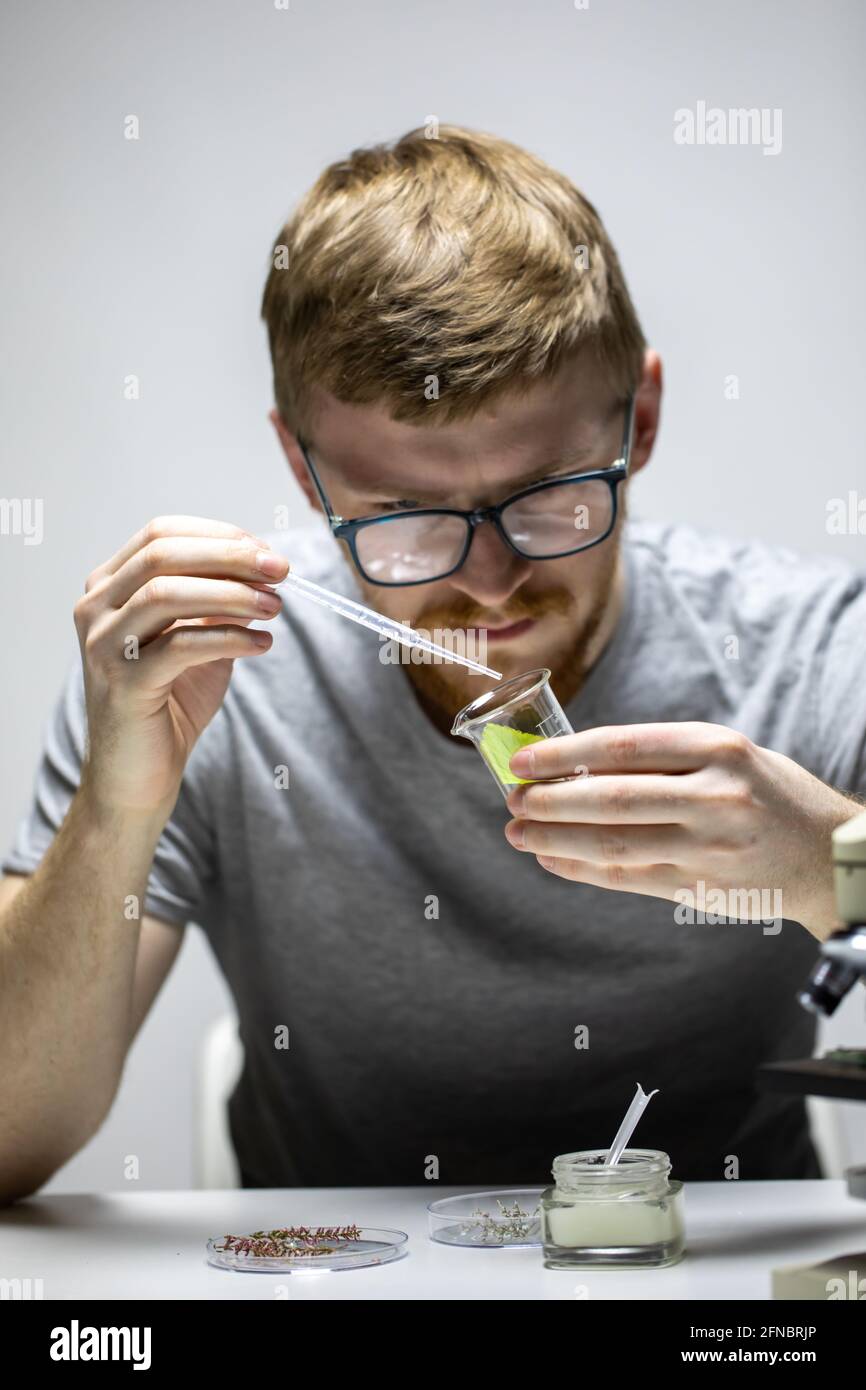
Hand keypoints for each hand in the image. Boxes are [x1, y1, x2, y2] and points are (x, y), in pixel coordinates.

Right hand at [73, 516, 288, 817]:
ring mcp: (104, 645)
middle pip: (163, 554)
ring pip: (168, 594)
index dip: (219, 536)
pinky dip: (230, 638)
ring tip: (275, 607)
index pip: (161, 534)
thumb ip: (220, 603)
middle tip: (281, 571)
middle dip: (231, 556)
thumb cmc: (169, 703)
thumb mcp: (199, 639)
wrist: (137, 775)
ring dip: (233, 594)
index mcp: (108, 587)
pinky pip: (182, 645)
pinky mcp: (124, 684)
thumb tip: (263, 569)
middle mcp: (96, 609)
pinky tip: (262, 644)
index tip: (267, 551)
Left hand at [503, 722, 860, 938]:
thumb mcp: (727, 754)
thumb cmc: (767, 793)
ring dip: (555, 838)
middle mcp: (714, 796)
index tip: (524, 760)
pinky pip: (628, 877)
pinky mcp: (701, 886)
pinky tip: (552, 858)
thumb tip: (574, 763)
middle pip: (611, 798)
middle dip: (550, 800)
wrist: (827, 854)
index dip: (564, 754)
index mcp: (718, 748)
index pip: (622, 747)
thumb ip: (662, 757)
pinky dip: (582, 868)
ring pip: (613, 844)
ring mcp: (708, 846)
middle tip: (513, 799)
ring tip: (519, 832)